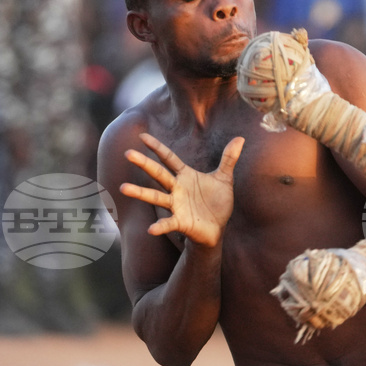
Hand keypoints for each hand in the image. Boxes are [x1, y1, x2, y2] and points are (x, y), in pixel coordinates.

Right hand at [120, 133, 244, 247]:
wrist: (217, 228)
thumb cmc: (217, 202)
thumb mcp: (224, 178)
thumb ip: (229, 158)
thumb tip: (240, 138)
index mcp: (185, 176)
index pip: (169, 158)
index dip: (157, 147)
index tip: (142, 136)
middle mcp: (177, 189)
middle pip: (158, 173)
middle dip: (144, 163)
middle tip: (128, 154)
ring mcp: (176, 205)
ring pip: (156, 197)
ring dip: (141, 193)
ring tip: (124, 188)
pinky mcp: (180, 222)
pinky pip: (168, 223)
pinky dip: (160, 226)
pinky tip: (151, 229)